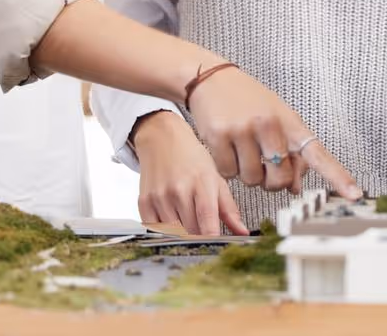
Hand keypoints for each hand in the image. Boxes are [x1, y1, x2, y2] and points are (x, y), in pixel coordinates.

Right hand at [131, 111, 247, 235]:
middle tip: (203, 230)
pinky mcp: (144, 202)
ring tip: (187, 220)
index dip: (213, 239)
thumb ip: (229, 209)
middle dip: (200, 236)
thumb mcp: (216, 179)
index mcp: (202, 184)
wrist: (162, 138)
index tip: (219, 247)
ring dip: (182, 233)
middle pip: (192, 232)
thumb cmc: (192, 158)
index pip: (207, 222)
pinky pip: (155, 230)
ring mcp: (159, 197)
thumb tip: (243, 232)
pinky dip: (164, 231)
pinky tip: (171, 219)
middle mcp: (179, 191)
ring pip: (174, 233)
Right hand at [184, 66, 359, 199]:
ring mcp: (244, 130)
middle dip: (271, 181)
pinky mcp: (219, 136)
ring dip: (246, 173)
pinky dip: (227, 167)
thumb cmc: (247, 99)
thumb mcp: (276, 118)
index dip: (337, 176)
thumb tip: (294, 187)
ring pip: (251, 180)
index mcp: (289, 121)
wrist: (211, 77)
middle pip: (279, 179)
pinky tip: (226, 147)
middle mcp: (269, 125)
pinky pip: (228, 173)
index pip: (318, 154)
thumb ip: (290, 151)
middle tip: (263, 166)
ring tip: (242, 149)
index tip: (355, 194)